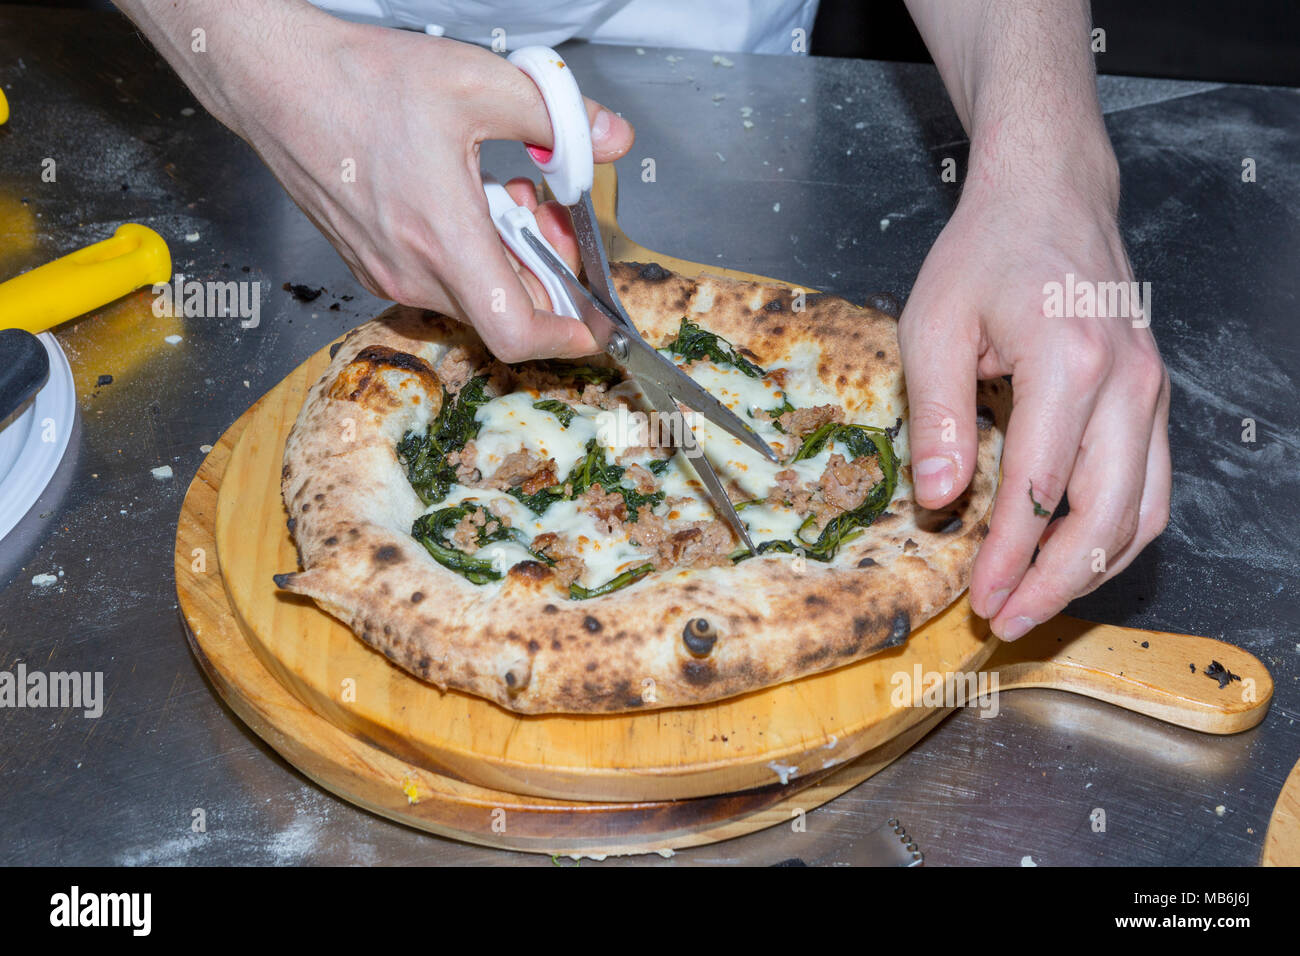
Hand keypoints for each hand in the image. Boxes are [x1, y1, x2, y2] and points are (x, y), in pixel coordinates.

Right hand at [198, 8, 633, 360]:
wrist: (278, 80)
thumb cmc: (359, 82)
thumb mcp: (480, 82)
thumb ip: (556, 116)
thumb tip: (608, 138)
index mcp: (443, 238)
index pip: (515, 331)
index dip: (565, 338)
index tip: (591, 326)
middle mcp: (411, 270)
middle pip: (505, 310)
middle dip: (544, 270)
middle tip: (547, 211)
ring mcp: (386, 272)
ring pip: (474, 295)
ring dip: (506, 257)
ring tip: (501, 191)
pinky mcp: (370, 264)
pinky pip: (439, 280)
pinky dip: (469, 253)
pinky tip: (464, 198)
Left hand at [899, 150, 1170, 639]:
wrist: (1050, 196)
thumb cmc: (986, 255)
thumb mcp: (934, 324)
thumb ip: (937, 416)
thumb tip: (939, 501)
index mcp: (1069, 362)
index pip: (1038, 490)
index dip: (1008, 557)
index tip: (980, 599)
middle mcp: (1127, 383)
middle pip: (1105, 516)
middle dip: (1054, 583)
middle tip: (1008, 620)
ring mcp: (1152, 391)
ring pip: (1142, 512)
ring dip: (1092, 570)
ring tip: (1037, 602)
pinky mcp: (1154, 398)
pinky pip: (1152, 486)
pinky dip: (1117, 534)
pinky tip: (1074, 556)